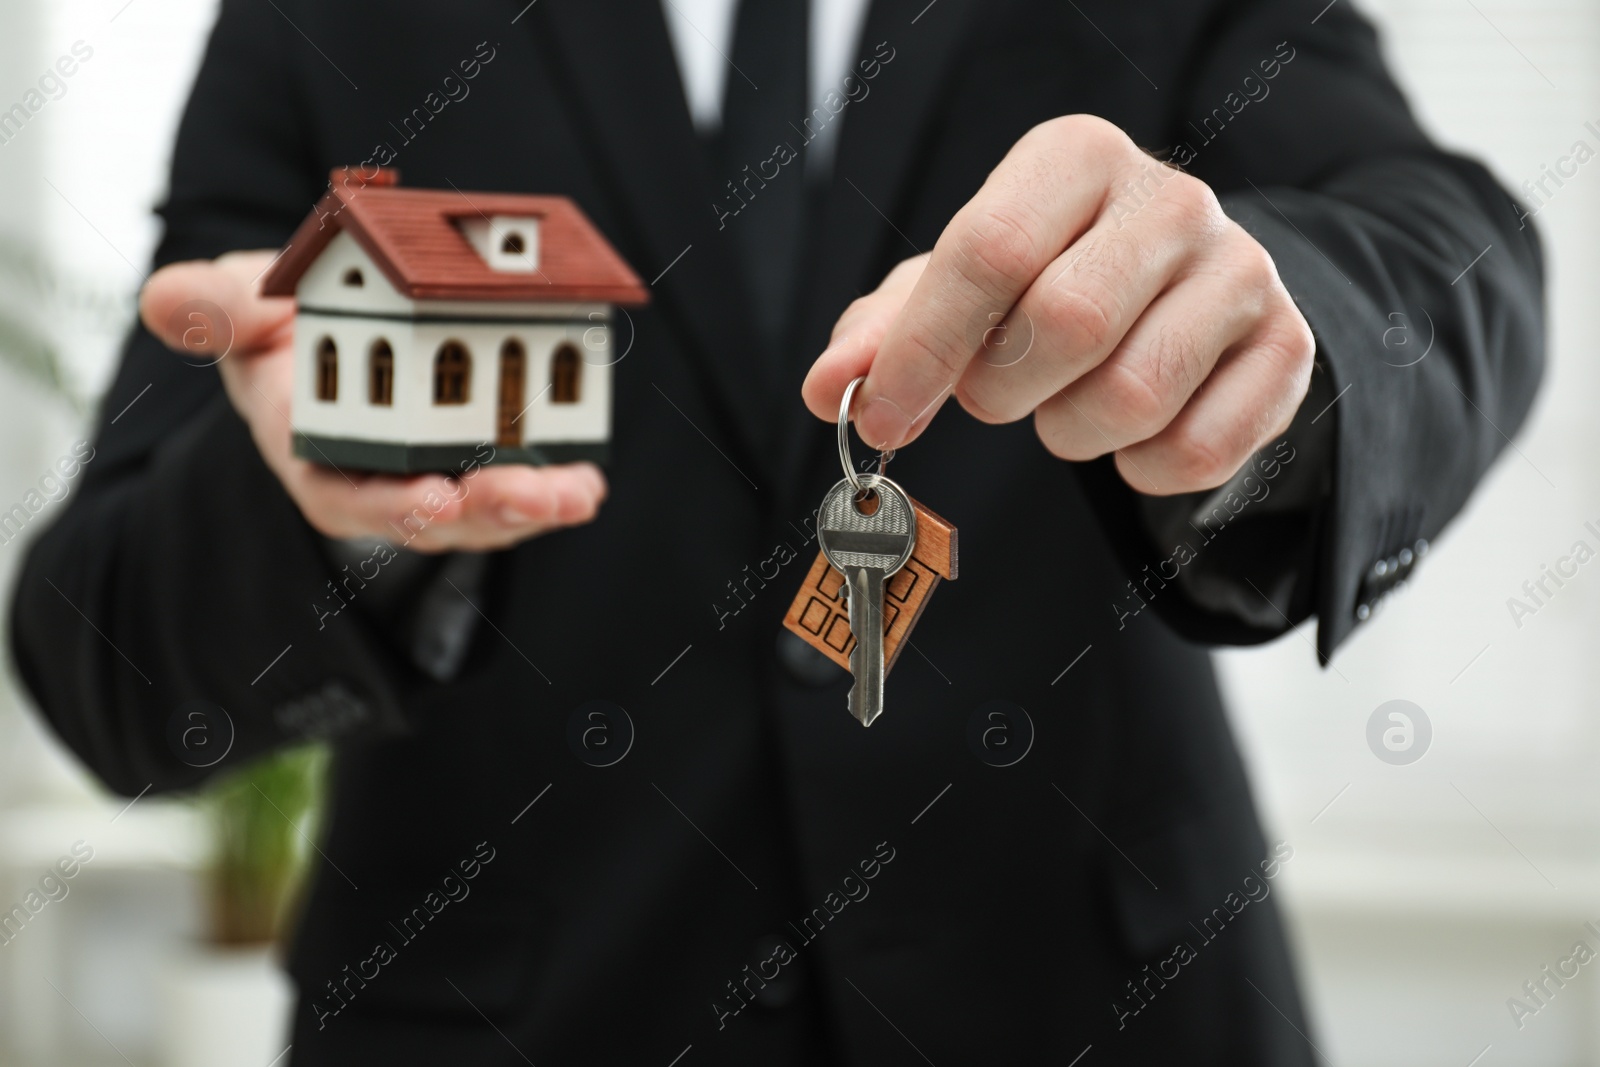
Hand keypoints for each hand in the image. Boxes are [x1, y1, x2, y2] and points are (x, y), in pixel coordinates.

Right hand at [140, 250, 606, 550]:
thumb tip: (164, 301)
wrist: (332, 320)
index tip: (434, 500)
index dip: (391, 504)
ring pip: (485, 509)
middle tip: (535, 495)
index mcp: (314, 453)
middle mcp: (378, 479)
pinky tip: (587, 478)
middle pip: (433, 514)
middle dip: (485, 510)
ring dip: (533, 506)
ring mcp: (434, 476)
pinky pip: (519, 480)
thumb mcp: (240, 304)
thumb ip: (214, 308)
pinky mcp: (481, 460)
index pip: (349, 495)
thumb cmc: (278, 321)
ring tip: (578, 492)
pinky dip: (555, 484)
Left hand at [803, 115, 1314, 494]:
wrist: (1187, 290)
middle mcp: (1171, 200)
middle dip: (1003, 390)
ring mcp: (1241, 272)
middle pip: (1064, 324)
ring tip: (1067, 403)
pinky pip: (1196, 451)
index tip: (877, 419)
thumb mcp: (960, 288)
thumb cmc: (1051, 279)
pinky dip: (1140, 470)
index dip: (922, 350)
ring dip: (1070, 432)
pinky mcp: (1286, 349)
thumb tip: (828, 390)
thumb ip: (887, 332)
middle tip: (995, 394)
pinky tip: (1130, 434)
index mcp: (1075, 158)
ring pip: (1132, 396)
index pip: (989, 250)